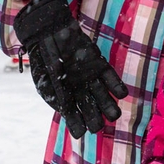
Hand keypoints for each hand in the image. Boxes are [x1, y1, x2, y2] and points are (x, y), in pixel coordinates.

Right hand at [13, 0, 127, 138]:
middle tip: (98, 124)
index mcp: (65, 99)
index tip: (83, 130)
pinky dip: (117, 86)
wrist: (48, 34)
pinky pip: (111, 78)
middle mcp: (80, 92)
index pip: (75, 119)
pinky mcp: (99, 65)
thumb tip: (67, 113)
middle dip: (96, 119)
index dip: (79, 126)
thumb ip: (56, 99)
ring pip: (104, 98)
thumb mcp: (44, 83)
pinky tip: (121, 94)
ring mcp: (91, 79)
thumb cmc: (43, 60)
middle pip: (92, 111)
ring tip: (114, 115)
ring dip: (110, 107)